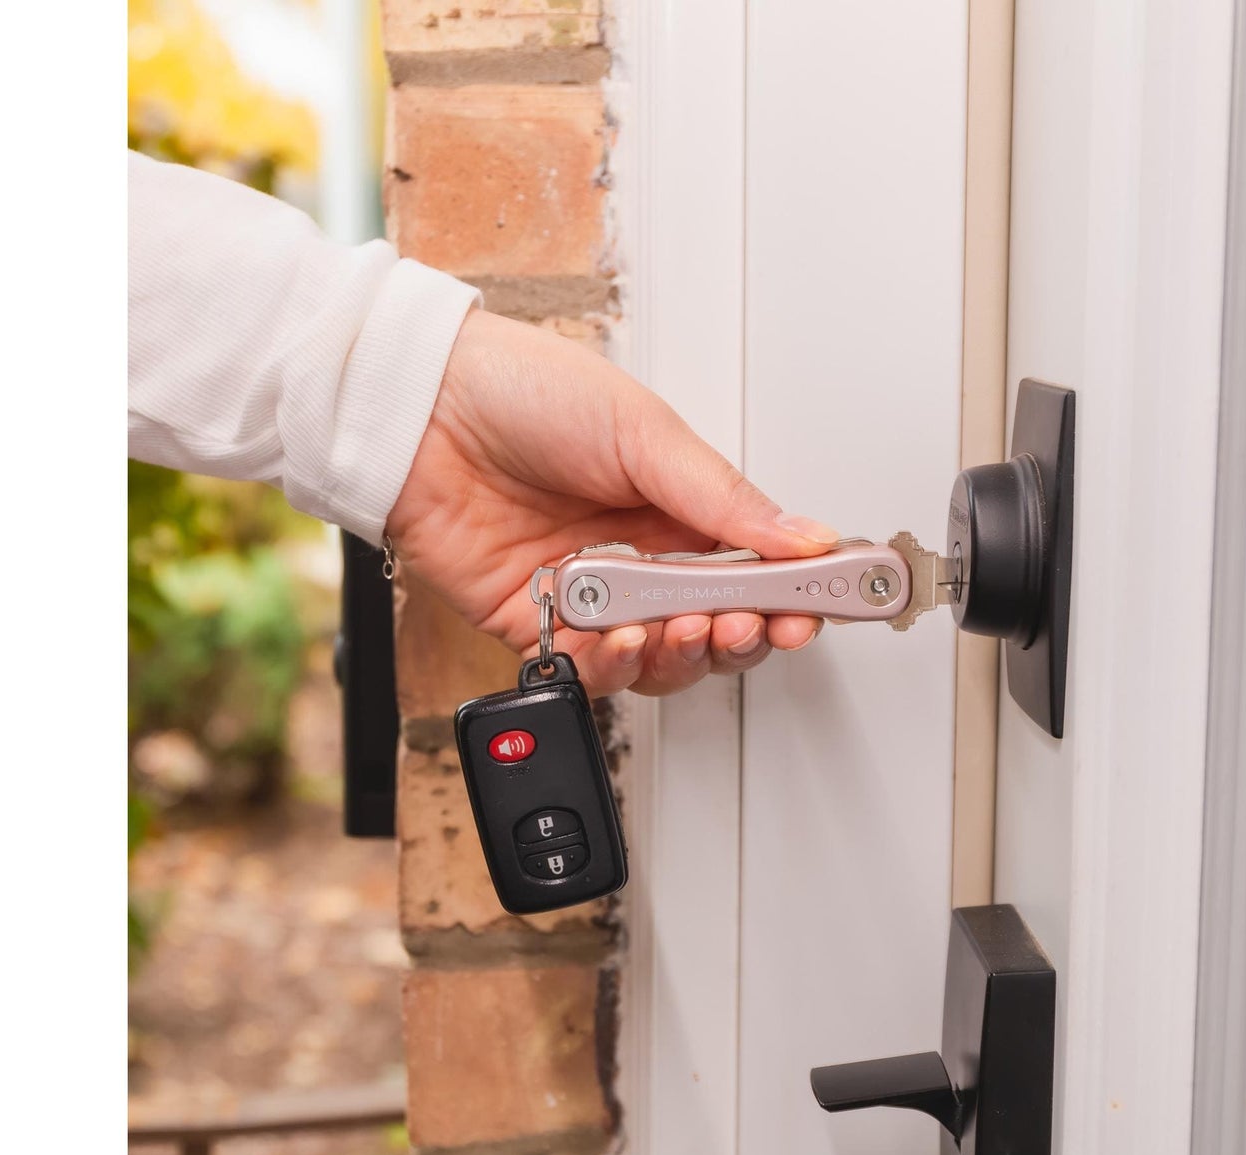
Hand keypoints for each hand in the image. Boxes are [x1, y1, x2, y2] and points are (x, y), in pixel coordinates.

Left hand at [385, 309, 838, 695]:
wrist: (420, 407)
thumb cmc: (521, 392)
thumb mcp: (642, 432)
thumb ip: (724, 498)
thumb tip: (806, 537)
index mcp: (677, 504)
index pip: (756, 564)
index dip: (793, 590)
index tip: (825, 601)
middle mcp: (640, 556)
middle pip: (717, 625)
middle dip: (746, 632)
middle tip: (759, 621)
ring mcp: (593, 596)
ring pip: (662, 659)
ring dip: (686, 653)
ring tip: (688, 625)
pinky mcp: (540, 626)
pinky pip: (592, 671)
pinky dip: (617, 667)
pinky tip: (627, 642)